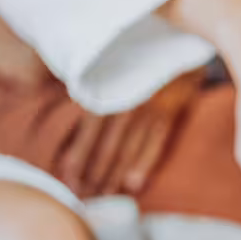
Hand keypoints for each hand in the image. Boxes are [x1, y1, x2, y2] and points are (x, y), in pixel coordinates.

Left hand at [54, 69, 205, 197]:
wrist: (176, 41)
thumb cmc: (135, 55)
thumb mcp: (107, 63)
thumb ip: (89, 84)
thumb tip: (64, 104)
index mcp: (103, 90)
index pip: (86, 133)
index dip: (77, 160)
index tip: (68, 182)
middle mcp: (122, 100)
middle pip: (105, 147)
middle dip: (94, 175)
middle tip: (85, 198)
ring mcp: (147, 107)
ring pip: (128, 149)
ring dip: (115, 176)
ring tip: (106, 196)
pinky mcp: (169, 111)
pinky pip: (155, 144)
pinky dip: (143, 165)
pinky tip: (134, 186)